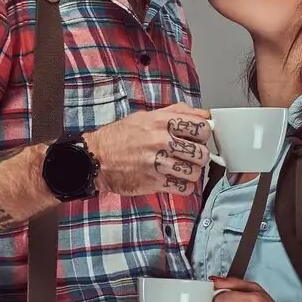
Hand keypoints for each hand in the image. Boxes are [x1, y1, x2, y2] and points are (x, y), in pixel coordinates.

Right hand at [83, 104, 210, 196]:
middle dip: (199, 156)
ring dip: (192, 172)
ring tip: (182, 169)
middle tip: (190, 156)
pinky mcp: (154, 183)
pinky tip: (175, 180)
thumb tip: (205, 115)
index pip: (201, 127)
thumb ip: (177, 113)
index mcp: (161, 122)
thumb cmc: (121, 136)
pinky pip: (183, 188)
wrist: (96, 158)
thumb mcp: (146, 116)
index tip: (198, 138)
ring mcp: (157, 164)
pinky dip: (183, 186)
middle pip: (201, 152)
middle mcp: (161, 141)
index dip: (203, 134)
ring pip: (195, 172)